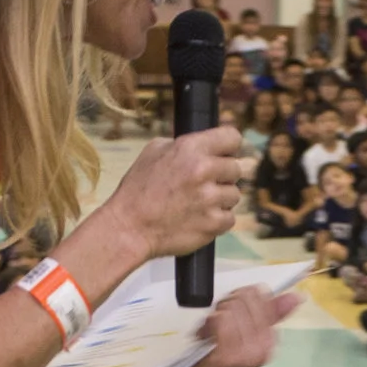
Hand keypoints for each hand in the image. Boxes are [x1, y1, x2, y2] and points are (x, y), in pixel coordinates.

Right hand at [105, 126, 244, 257]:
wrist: (129, 228)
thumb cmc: (138, 189)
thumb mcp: (154, 152)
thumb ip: (184, 144)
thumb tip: (206, 142)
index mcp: (190, 148)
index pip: (232, 137)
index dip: (229, 146)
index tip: (224, 153)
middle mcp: (203, 170)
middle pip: (236, 168)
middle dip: (222, 176)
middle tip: (203, 184)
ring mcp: (210, 199)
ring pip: (234, 194)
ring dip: (220, 199)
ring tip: (197, 203)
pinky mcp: (213, 223)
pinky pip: (229, 218)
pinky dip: (217, 220)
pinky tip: (198, 218)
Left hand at [161, 286, 300, 366]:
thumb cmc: (217, 357)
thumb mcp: (246, 333)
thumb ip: (271, 312)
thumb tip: (296, 296)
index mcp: (270, 342)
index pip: (260, 296)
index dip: (239, 297)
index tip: (230, 312)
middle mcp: (263, 348)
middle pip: (245, 299)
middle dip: (227, 305)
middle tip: (219, 323)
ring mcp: (246, 353)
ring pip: (231, 308)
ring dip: (216, 315)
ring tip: (212, 331)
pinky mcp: (228, 355)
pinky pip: (221, 320)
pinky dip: (209, 323)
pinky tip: (207, 335)